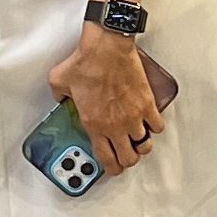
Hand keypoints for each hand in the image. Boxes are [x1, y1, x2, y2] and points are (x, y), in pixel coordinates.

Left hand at [47, 23, 163, 175]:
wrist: (106, 47)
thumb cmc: (87, 62)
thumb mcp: (59, 82)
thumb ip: (59, 97)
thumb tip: (61, 98)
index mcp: (94, 124)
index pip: (106, 159)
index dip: (111, 169)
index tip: (112, 168)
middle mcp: (115, 125)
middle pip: (129, 158)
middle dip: (127, 161)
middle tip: (126, 157)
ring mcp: (133, 116)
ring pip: (145, 145)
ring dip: (141, 146)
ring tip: (138, 142)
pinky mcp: (147, 104)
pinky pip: (157, 126)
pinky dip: (154, 128)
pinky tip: (149, 124)